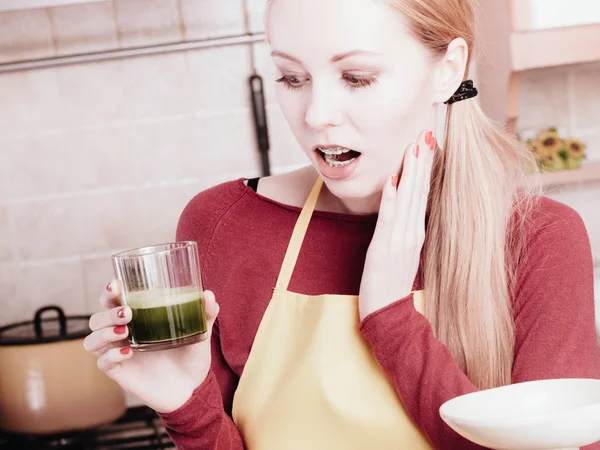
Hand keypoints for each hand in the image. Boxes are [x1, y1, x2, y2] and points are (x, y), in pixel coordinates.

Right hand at [83, 280, 219, 412]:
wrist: (192, 388)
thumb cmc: (191, 356)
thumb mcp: (201, 332)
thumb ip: (205, 313)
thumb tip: (208, 294)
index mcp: (138, 319)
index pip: (113, 301)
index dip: (108, 292)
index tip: (115, 285)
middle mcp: (124, 335)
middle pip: (96, 319)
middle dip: (107, 312)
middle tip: (128, 312)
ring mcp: (119, 354)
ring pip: (92, 340)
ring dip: (104, 332)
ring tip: (126, 331)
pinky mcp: (120, 373)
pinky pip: (103, 363)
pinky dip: (112, 355)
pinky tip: (129, 353)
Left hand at [359, 130, 435, 320]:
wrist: (388, 314)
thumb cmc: (392, 283)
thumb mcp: (402, 251)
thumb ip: (406, 229)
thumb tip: (406, 207)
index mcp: (417, 231)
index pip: (423, 193)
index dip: (425, 167)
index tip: (428, 143)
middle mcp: (412, 232)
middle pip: (419, 191)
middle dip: (422, 161)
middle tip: (426, 132)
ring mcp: (400, 240)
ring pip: (408, 200)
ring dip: (411, 173)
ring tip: (414, 147)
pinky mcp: (384, 250)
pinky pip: (389, 221)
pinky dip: (392, 201)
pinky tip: (394, 183)